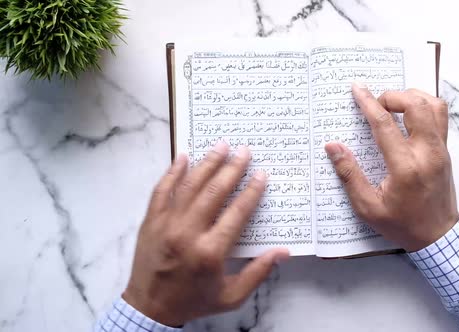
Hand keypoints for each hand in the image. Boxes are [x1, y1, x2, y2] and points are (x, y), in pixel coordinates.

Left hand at [123, 143, 289, 325]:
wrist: (149, 308)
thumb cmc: (193, 301)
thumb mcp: (231, 296)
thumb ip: (258, 272)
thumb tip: (283, 253)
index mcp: (210, 252)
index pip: (237, 212)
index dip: (252, 191)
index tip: (261, 174)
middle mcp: (188, 233)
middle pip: (214, 192)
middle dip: (232, 168)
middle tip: (244, 151)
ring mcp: (166, 224)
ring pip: (189, 185)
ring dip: (207, 163)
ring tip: (221, 146)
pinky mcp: (151, 221)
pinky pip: (161, 190)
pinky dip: (172, 172)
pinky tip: (183, 157)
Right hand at [325, 84, 458, 251]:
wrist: (439, 237)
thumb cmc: (402, 224)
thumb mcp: (368, 207)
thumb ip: (350, 174)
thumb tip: (333, 147)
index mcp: (406, 167)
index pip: (385, 124)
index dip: (368, 103)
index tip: (357, 89)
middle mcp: (428, 153)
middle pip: (416, 105)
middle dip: (392, 95)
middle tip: (376, 103)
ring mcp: (441, 150)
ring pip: (434, 105)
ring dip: (412, 97)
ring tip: (393, 104)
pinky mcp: (446, 151)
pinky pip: (440, 116)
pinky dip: (424, 106)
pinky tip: (409, 115)